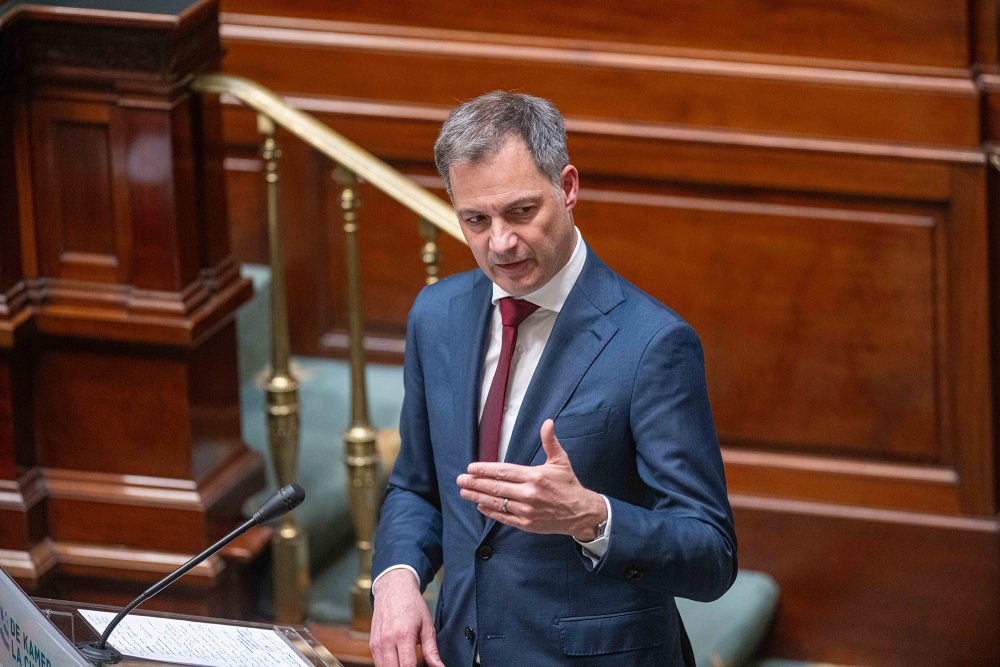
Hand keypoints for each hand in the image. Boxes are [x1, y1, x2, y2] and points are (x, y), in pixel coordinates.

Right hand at [370, 569, 444, 666]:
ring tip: (406, 662)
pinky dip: (387, 665)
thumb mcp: (427, 626)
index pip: (408, 666)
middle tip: (413, 665)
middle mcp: (387, 640)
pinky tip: (397, 661)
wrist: (393, 589)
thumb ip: (432, 650)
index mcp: (403, 635)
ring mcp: (377, 642)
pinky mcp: (372, 644)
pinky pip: (378, 663)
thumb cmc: (411, 605)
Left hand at [457, 419, 606, 539]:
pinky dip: (490, 511)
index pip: (504, 472)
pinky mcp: (526, 523)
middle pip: (496, 487)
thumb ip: (550, 442)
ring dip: (478, 496)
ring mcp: (526, 510)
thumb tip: (547, 423)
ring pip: (497, 502)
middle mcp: (529, 494)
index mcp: (535, 476)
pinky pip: (504, 517)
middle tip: (460, 479)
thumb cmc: (568, 485)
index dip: (485, 470)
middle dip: (475, 483)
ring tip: (463, 492)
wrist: (580, 513)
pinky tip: (479, 505)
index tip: (471, 467)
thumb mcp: (560, 461)